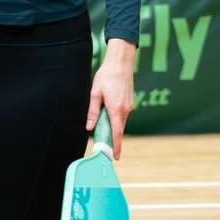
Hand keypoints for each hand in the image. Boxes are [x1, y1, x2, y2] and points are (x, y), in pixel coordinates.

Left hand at [86, 39, 136, 159]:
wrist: (121, 62)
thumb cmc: (107, 76)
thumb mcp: (95, 93)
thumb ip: (92, 112)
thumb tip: (89, 127)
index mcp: (116, 109)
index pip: (117, 133)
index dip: (116, 146)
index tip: (116, 157)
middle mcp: (125, 110)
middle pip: (119, 129)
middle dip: (113, 138)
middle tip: (104, 146)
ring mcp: (129, 106)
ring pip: (121, 121)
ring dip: (113, 126)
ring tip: (102, 125)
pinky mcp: (130, 102)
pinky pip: (122, 114)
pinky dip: (116, 118)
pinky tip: (108, 112)